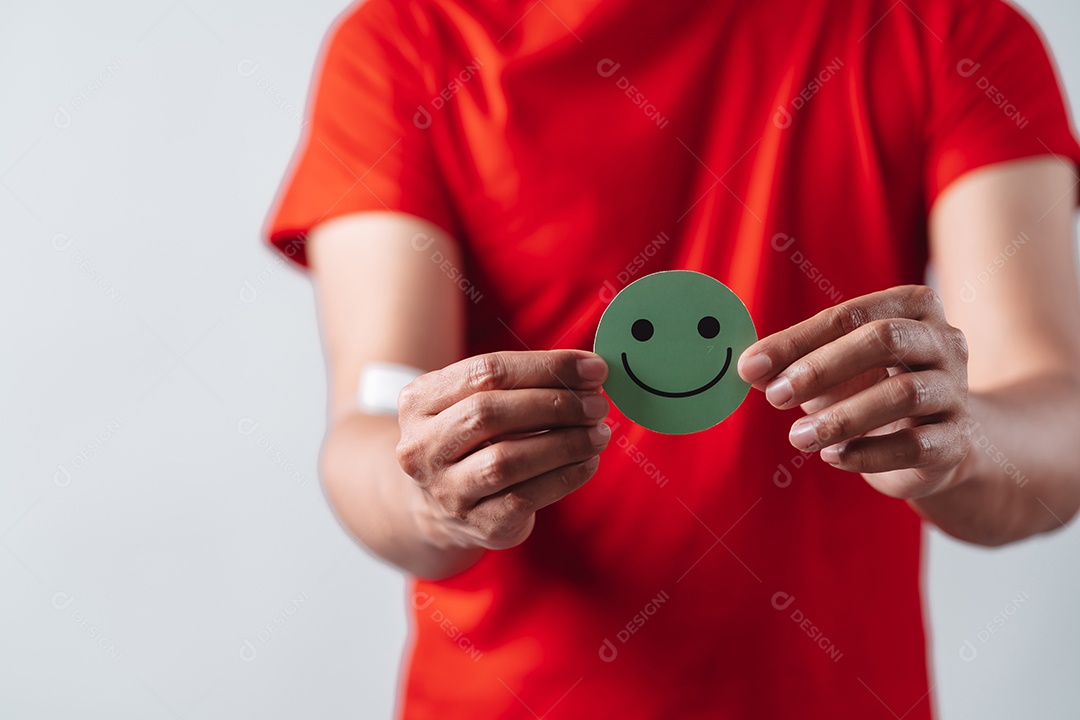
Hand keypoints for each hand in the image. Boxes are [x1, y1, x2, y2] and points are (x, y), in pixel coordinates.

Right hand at [396, 350, 610, 549]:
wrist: (441, 506)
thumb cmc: (473, 438)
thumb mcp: (477, 400)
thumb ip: (524, 381)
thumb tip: (589, 372)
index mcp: (419, 401)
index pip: (486, 372)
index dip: (546, 367)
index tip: (593, 368)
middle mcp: (422, 447)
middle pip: (490, 413)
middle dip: (554, 404)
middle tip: (597, 403)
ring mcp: (445, 490)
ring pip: (506, 460)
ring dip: (564, 443)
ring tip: (599, 433)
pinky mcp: (477, 524)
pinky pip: (526, 498)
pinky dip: (565, 477)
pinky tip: (588, 462)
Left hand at [737, 285, 972, 498]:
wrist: (942, 444)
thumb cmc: (877, 391)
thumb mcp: (833, 372)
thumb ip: (793, 367)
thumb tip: (751, 371)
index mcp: (912, 308)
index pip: (848, 315)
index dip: (795, 341)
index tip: (750, 367)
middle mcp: (944, 341)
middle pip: (883, 340)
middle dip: (821, 368)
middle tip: (776, 397)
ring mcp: (956, 391)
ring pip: (903, 395)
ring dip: (842, 417)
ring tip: (798, 437)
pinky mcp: (958, 441)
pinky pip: (916, 446)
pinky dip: (869, 454)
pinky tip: (833, 457)